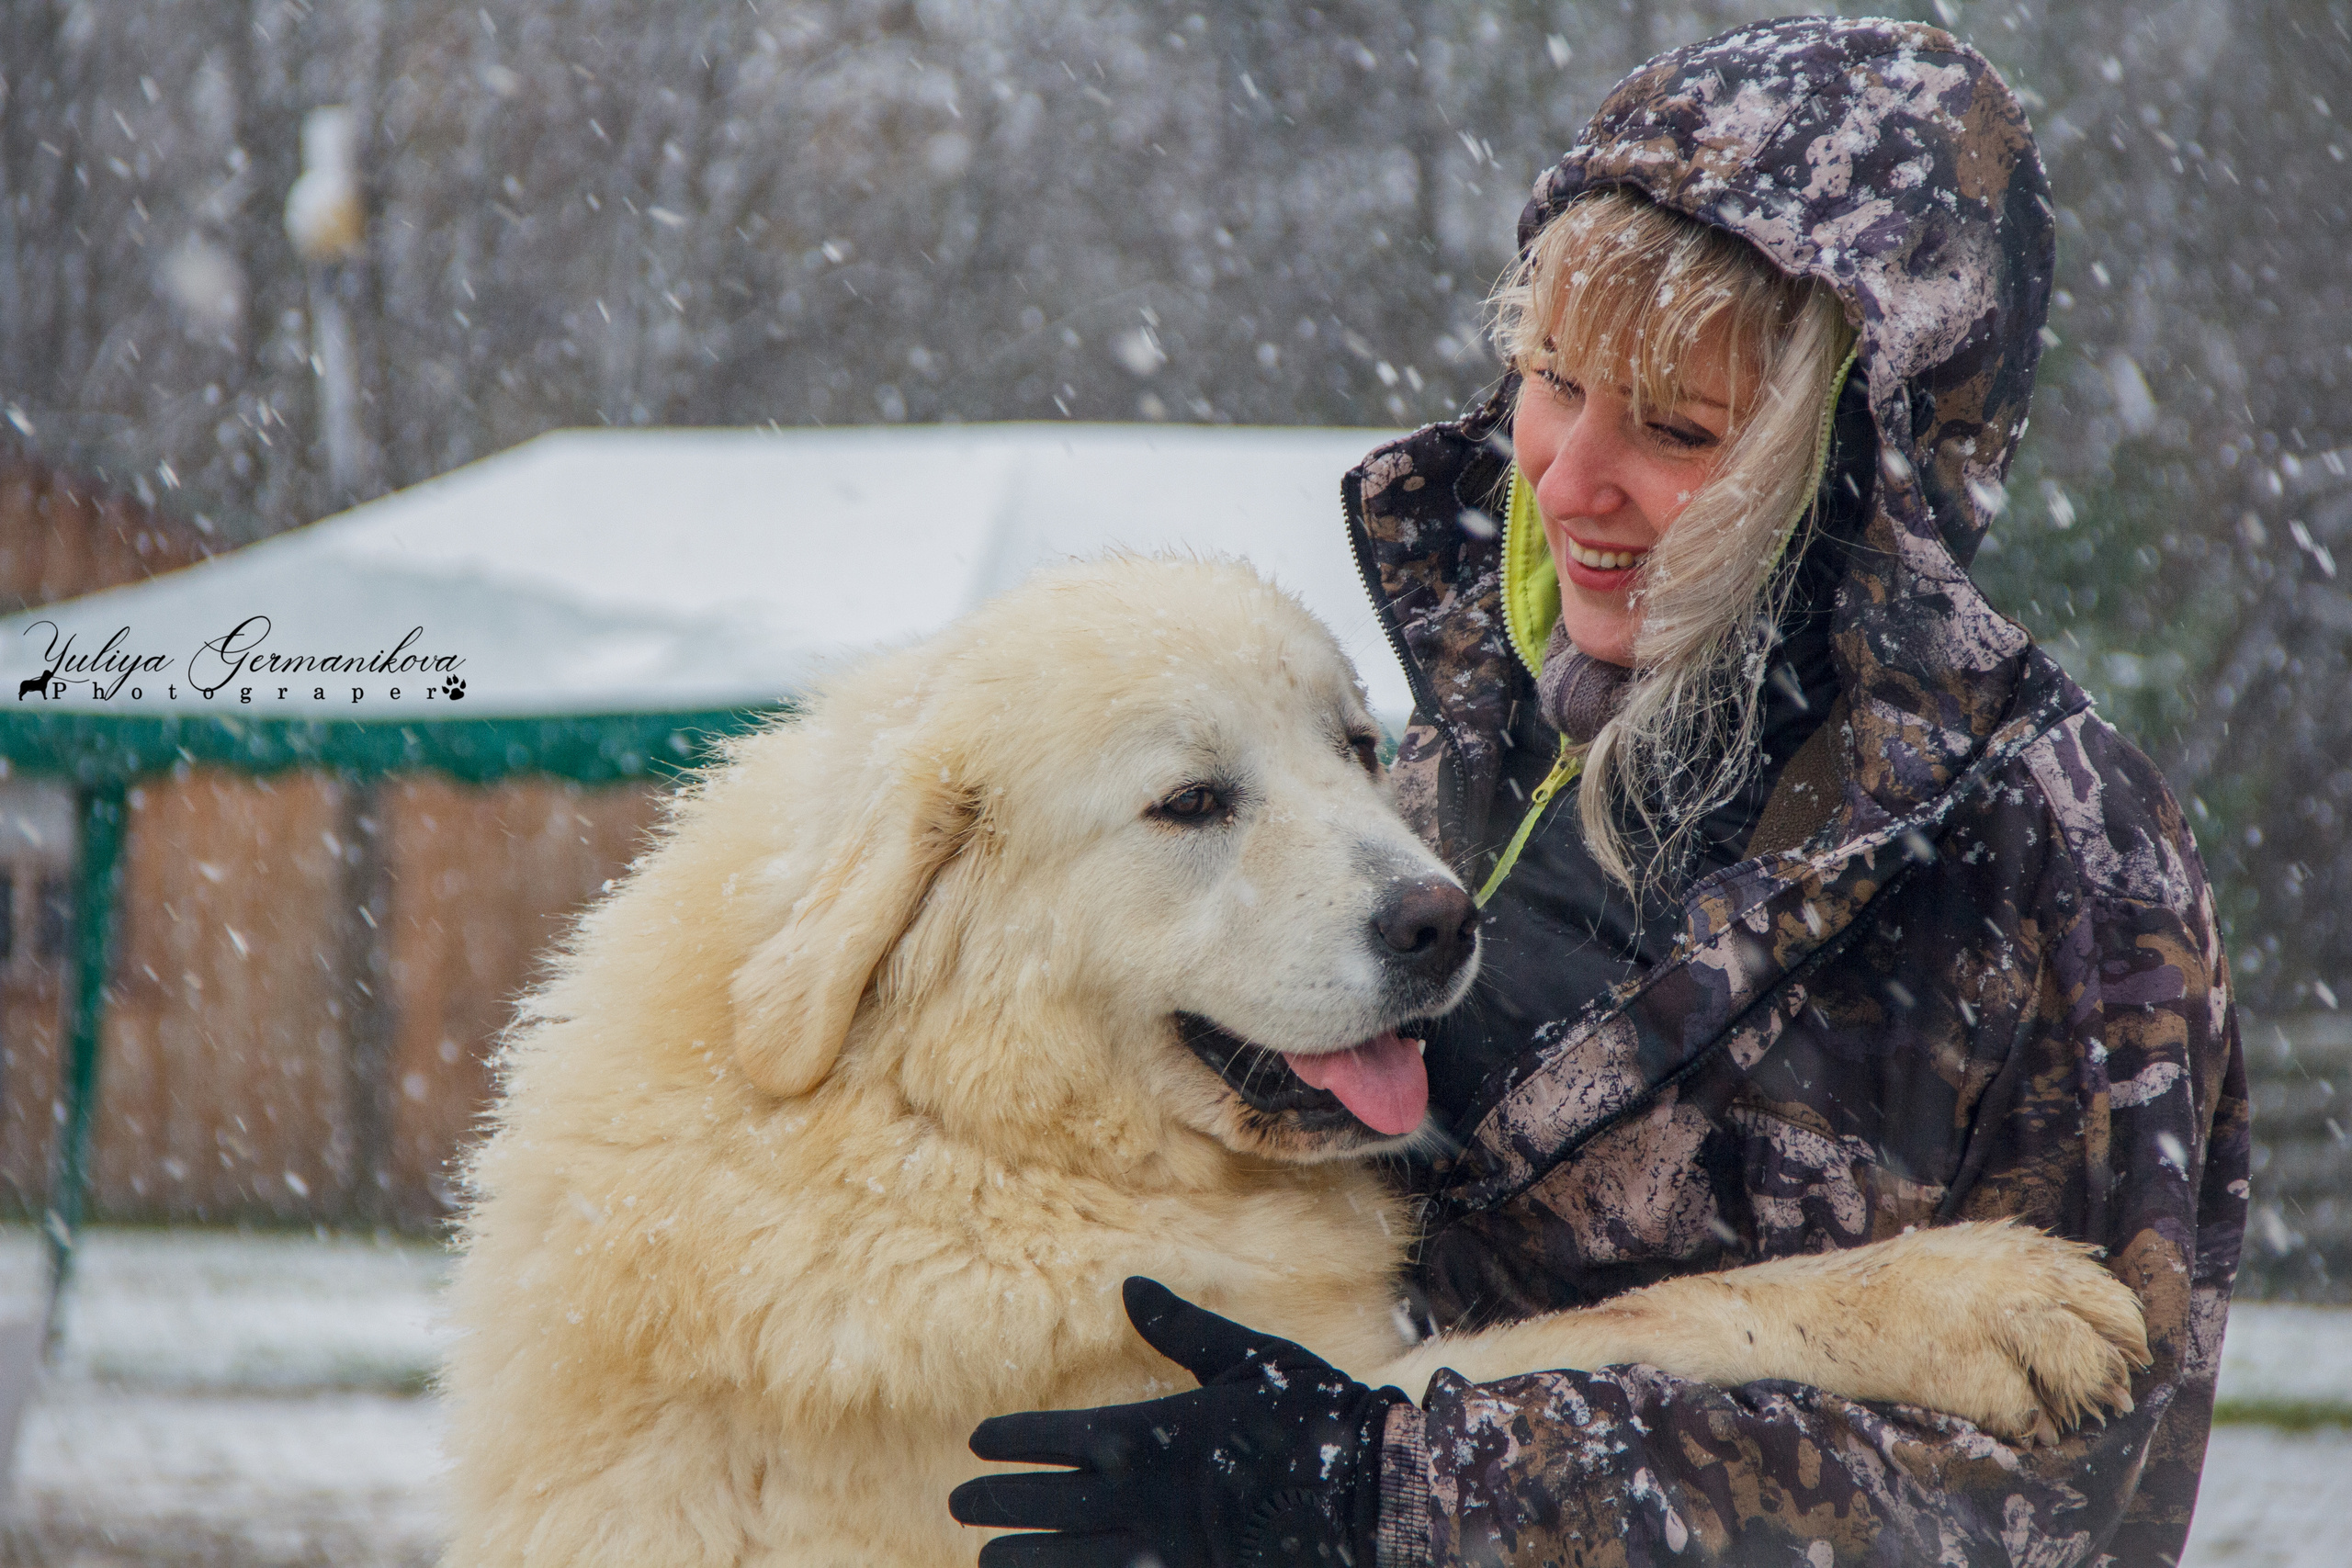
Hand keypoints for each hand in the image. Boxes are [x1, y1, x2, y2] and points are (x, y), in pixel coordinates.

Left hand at [948, 1277, 1405, 1566]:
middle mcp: (1136, 1497)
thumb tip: (1130, 1287)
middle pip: (1042, 1503)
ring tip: (988, 1558)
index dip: (1011, 1441)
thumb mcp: (1241, 1359)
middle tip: (959, 1501)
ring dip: (1021, 1559)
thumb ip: (1179, 1329)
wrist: (1366, 1494)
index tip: (977, 1442)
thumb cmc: (1306, 1416)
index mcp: (1146, 1435)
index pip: (1054, 1438)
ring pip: (1064, 1560)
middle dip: (996, 1502)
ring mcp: (1157, 1551)